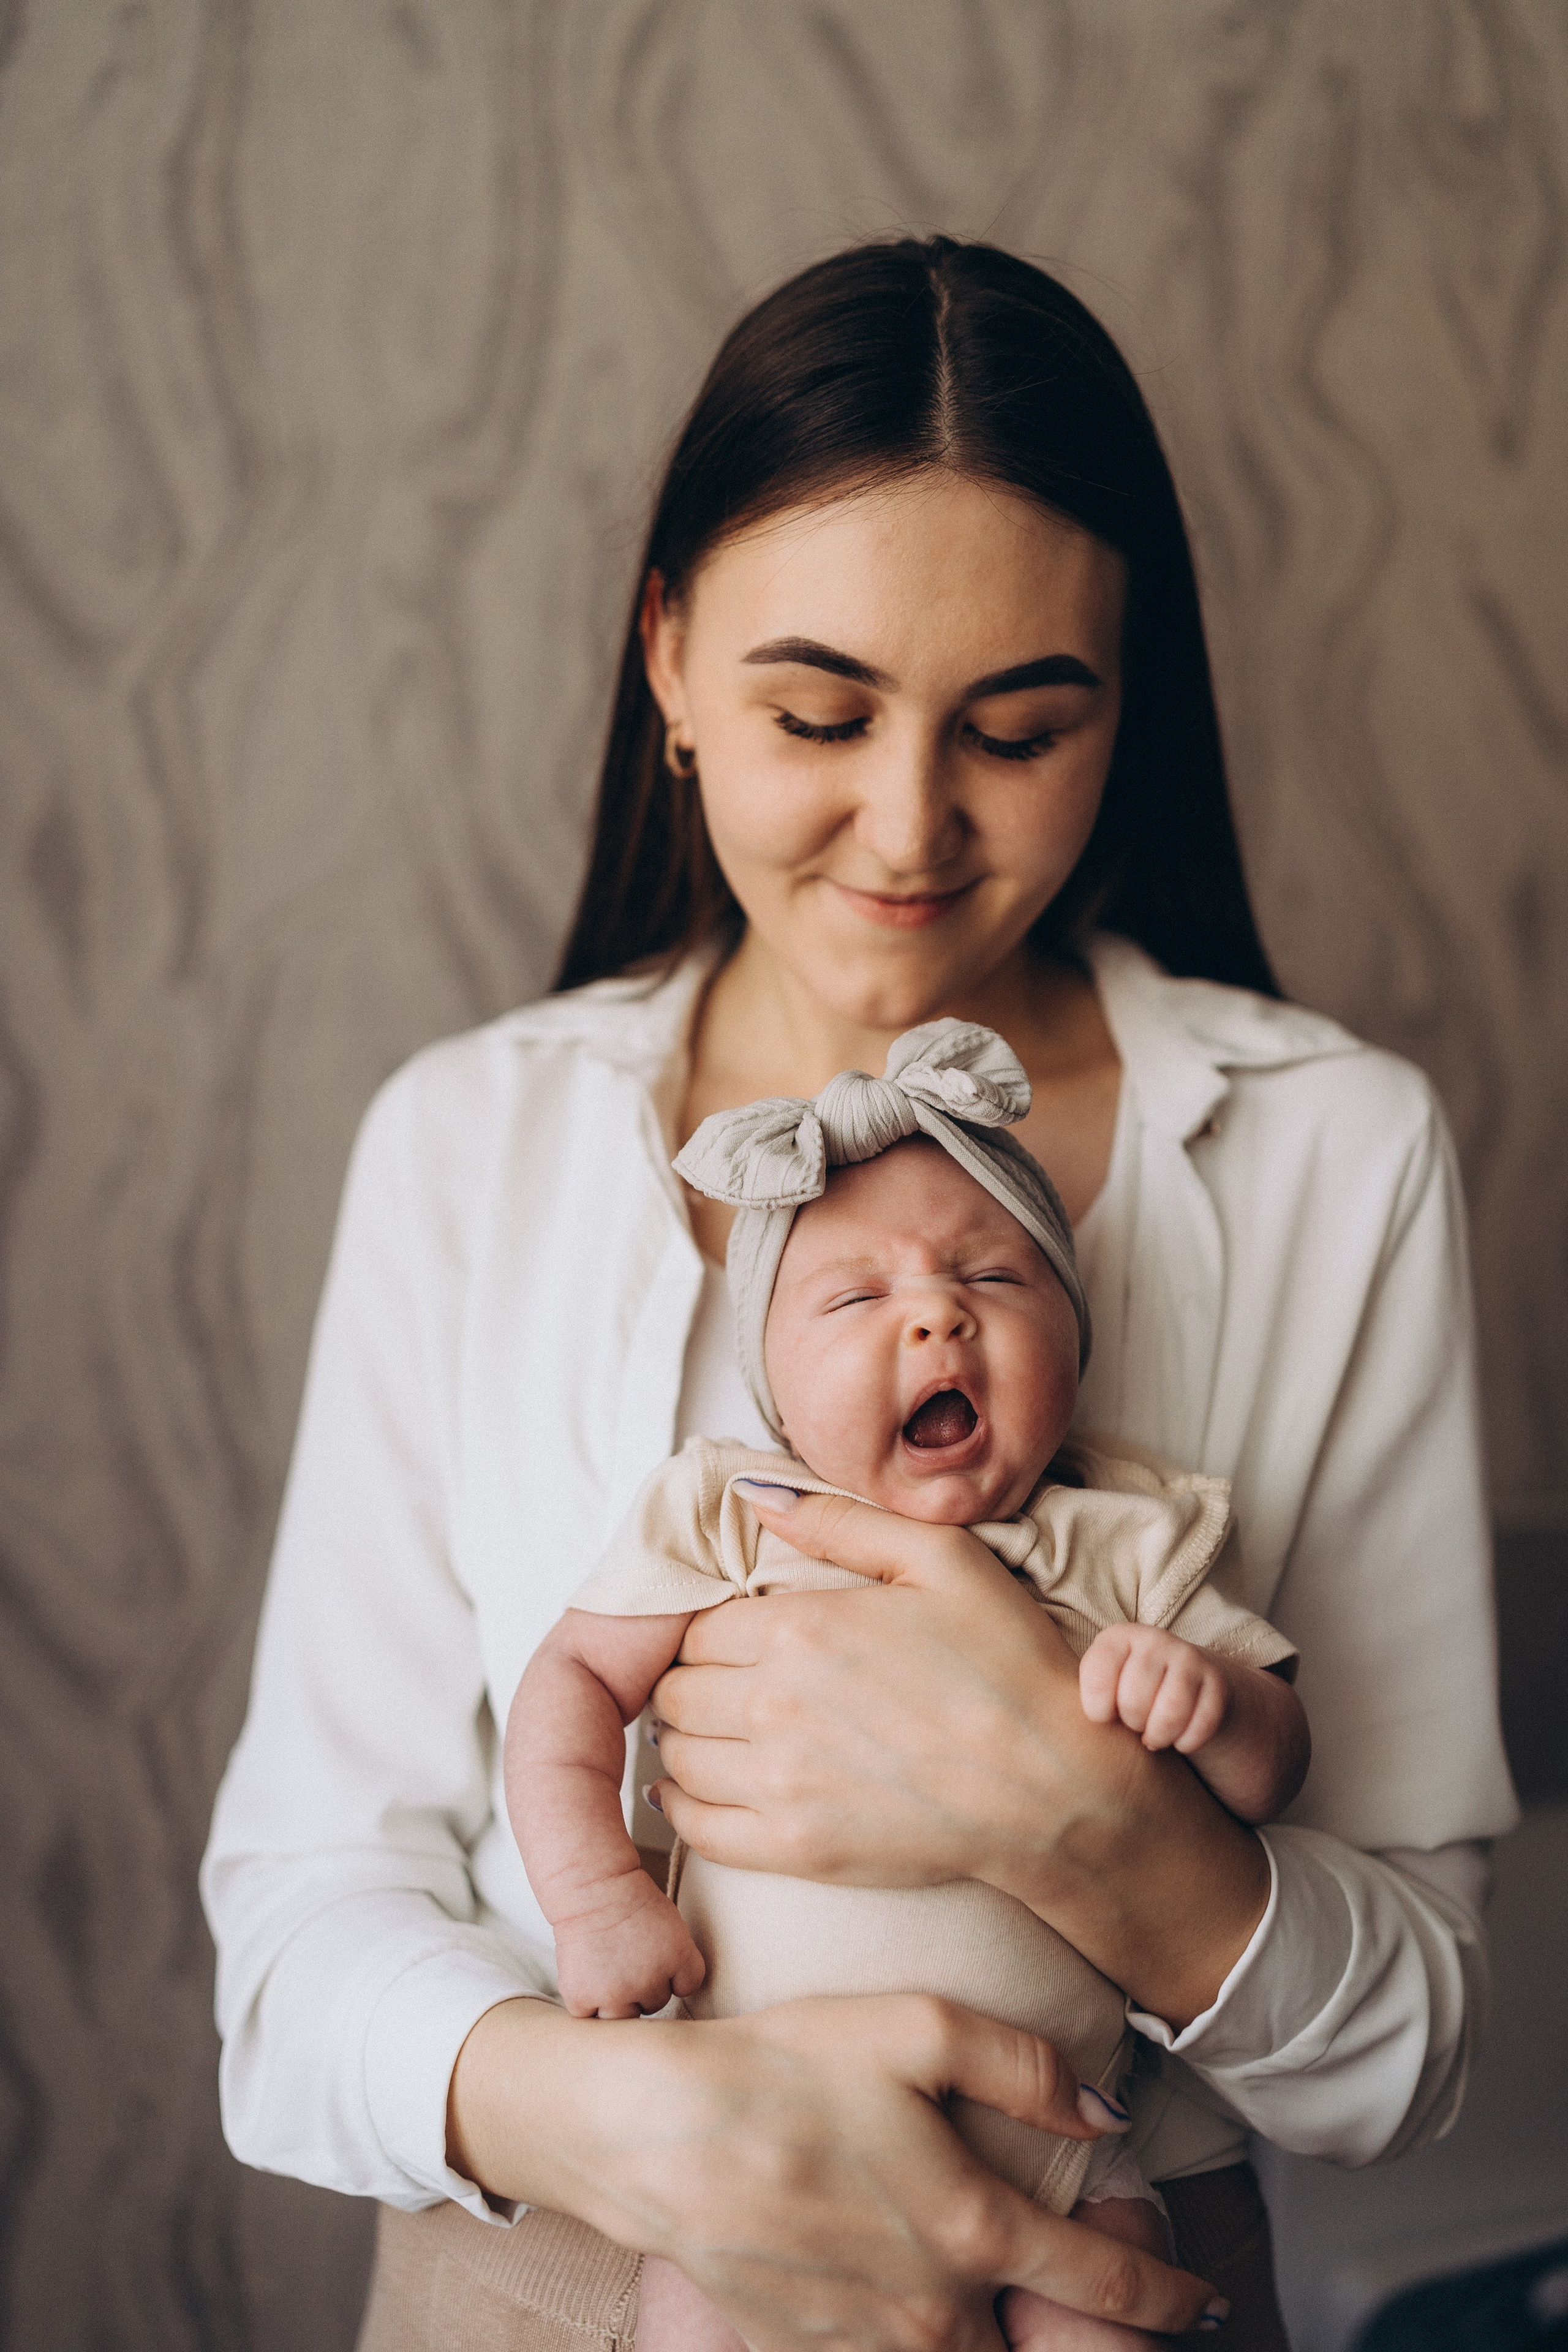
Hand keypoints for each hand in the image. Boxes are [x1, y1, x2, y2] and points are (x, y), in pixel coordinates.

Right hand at [447, 1992, 1226, 2349]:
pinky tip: (922, 2302)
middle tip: (1116, 2315)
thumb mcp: (913, 2026)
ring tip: (1014, 2303)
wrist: (656, 2138)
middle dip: (1097, 2343)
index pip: (1108, 2287)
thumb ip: (1025, 2066)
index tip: (1207, 2300)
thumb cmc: (784, 2068)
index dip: (1172, 2298)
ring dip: (1008, 2343)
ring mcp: (872, 2347)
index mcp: (972, 2231)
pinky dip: (932, 2344)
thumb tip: (1107, 2113)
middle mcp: (935, 2311)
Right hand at [552, 1870, 705, 2019]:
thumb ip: (677, 1961)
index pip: (687, 1987)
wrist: (590, 1888)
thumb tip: (672, 1992)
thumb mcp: (670, 1924)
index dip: (672, 1973)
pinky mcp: (583, 1999)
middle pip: (654, 2003)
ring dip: (617, 2001)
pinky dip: (586, 2001)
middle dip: (643, 1986)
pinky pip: (590, 2016)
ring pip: (624, 2017)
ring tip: (607, 1970)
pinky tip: (586, 1975)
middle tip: (626, 1957)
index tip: (657, 1957)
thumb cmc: (628, 1899)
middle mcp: (650, 1982)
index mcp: (678, 1958)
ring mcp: (616, 1994)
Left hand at [647, 1487, 1269, 2025]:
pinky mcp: (796, 1848)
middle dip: (694, 1679)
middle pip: (677, 1689)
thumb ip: (838, 1519)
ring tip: (720, 1729)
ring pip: (677, 1753)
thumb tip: (755, 1494)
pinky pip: (697, 1825)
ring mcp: (782, 1784)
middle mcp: (774, 1706)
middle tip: (729, 1681)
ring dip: (688, 1737)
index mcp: (801, 1630)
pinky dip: (683, 1804)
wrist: (1056, 1789)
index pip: (698, 1627)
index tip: (740, 1636)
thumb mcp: (941, 1560)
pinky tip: (699, 1788)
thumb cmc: (1010, 1668)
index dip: (713, 1628)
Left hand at [1078, 1626, 1230, 1756]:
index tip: (1104, 1716)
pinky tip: (1180, 1740)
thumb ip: (1084, 1697)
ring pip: (1170, 1711)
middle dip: (1132, 1724)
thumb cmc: (1129, 1694)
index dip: (1098, 1709)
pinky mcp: (1218, 1681)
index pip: (1097, 1676)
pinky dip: (1188, 1743)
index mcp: (1117, 1637)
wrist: (1187, 1689)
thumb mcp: (1103, 1687)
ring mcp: (1189, 1656)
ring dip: (1160, 1736)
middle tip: (1135, 1724)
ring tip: (1153, 1736)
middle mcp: (1154, 1639)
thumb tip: (1069, 1728)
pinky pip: (1202, 1724)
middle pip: (1134, 1700)